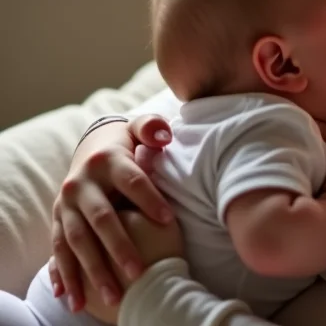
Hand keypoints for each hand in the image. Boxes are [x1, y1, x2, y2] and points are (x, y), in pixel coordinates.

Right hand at [49, 114, 173, 312]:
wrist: (92, 147)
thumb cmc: (126, 143)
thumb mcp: (138, 128)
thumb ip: (152, 127)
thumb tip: (164, 137)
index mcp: (106, 160)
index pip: (132, 181)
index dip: (150, 200)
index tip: (169, 220)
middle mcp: (81, 183)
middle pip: (102, 218)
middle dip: (119, 247)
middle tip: (138, 272)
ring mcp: (66, 204)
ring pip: (78, 241)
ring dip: (93, 271)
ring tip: (112, 296)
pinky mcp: (58, 220)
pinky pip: (58, 250)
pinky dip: (64, 274)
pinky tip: (73, 297)